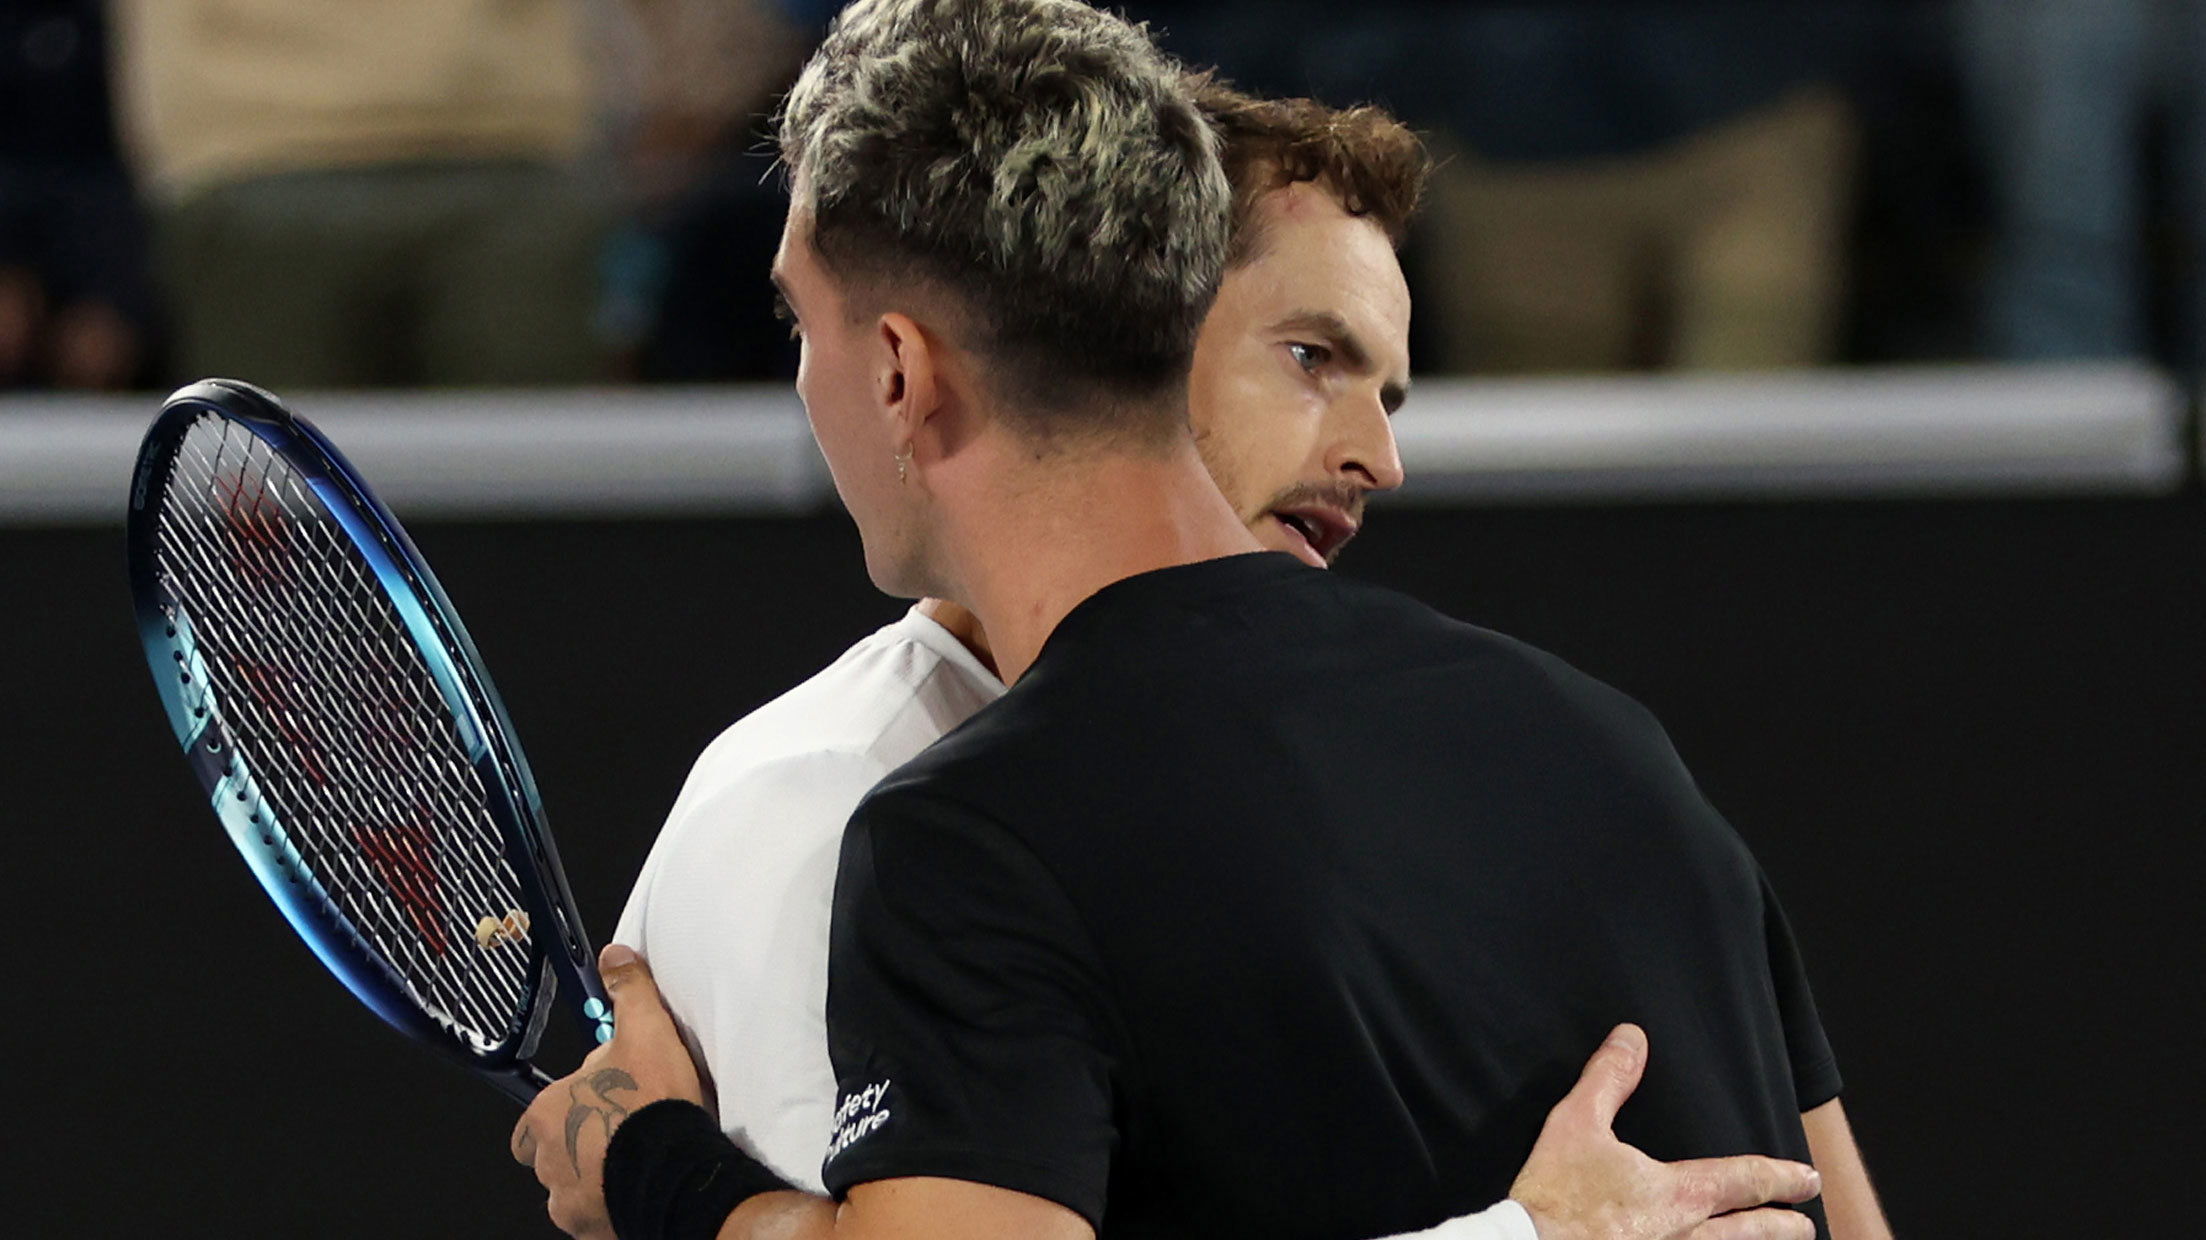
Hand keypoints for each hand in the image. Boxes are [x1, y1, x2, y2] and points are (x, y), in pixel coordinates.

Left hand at [510, 945, 705, 1238]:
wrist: (676, 1169)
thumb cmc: (654, 1104)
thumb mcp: (645, 1032)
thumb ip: (629, 992)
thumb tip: (615, 956)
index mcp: (547, 1115)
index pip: (528, 1126)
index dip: (554, 1118)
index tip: (586, 1111)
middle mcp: (548, 1163)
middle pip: (550, 1160)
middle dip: (576, 1151)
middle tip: (616, 1137)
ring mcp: (568, 1201)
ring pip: (571, 1192)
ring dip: (593, 1182)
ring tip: (632, 1166)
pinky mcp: (592, 1229)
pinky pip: (595, 1220)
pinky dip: (611, 1209)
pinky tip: (639, 1191)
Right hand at [1512, 1025, 1821, 1239]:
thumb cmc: (1554, 1197)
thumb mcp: (1576, 1124)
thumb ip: (1608, 1080)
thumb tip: (1632, 1039)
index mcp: (1679, 1195)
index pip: (1745, 1180)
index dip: (1780, 1176)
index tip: (1806, 1177)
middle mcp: (1688, 1237)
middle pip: (1753, 1232)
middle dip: (1783, 1224)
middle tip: (1805, 1223)